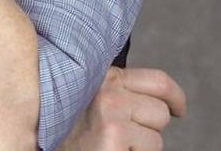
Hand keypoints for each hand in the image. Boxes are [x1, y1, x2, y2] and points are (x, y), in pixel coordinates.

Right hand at [59, 67, 186, 150]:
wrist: (41, 145)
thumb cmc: (65, 128)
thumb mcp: (87, 97)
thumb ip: (114, 88)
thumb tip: (158, 96)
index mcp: (103, 77)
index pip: (158, 81)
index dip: (175, 98)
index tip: (179, 109)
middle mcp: (107, 91)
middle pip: (161, 112)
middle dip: (149, 129)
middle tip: (122, 137)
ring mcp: (111, 115)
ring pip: (156, 138)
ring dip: (140, 149)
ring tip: (111, 145)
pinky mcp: (114, 139)